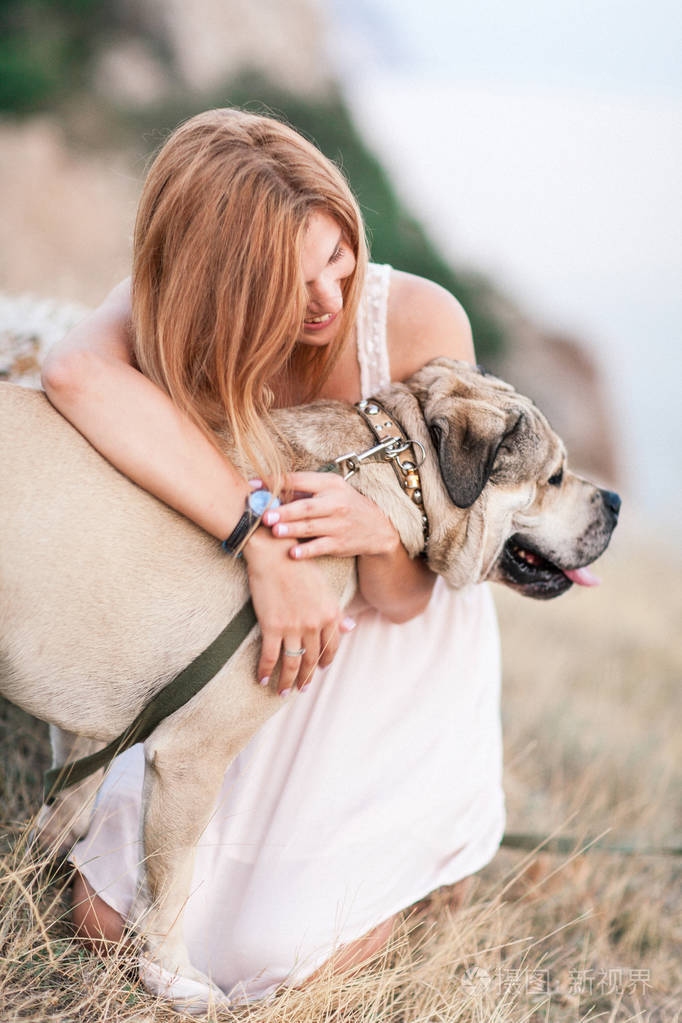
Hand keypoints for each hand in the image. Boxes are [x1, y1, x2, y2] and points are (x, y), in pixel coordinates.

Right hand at [242, 527, 354, 693]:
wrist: (275, 552)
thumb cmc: (300, 565)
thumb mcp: (324, 588)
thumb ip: (336, 612)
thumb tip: (350, 629)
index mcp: (330, 614)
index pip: (331, 647)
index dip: (326, 661)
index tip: (320, 670)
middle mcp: (314, 624)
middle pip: (312, 659)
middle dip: (307, 676)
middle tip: (302, 688)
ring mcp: (293, 627)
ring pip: (292, 662)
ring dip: (288, 680)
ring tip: (284, 691)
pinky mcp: (272, 626)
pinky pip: (270, 656)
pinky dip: (266, 670)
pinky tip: (262, 678)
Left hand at [263, 472, 400, 560]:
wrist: (376, 527)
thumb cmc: (343, 504)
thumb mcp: (330, 489)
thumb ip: (302, 489)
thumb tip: (266, 487)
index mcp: (329, 484)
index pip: (300, 480)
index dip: (276, 482)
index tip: (253, 485)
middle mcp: (335, 503)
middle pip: (306, 506)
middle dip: (285, 511)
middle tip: (265, 515)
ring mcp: (338, 524)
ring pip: (311, 527)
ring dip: (292, 530)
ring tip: (275, 532)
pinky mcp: (339, 543)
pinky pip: (320, 547)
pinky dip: (307, 551)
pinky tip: (293, 554)